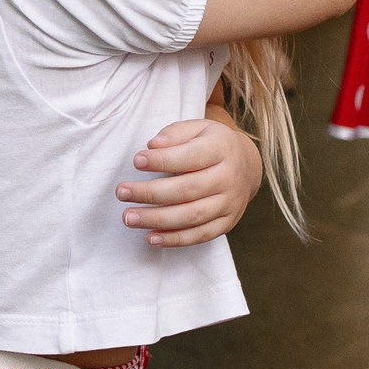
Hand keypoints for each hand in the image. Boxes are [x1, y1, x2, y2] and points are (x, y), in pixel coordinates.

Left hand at [117, 109, 263, 246]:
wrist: (247, 166)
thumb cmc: (211, 144)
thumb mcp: (198, 128)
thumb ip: (175, 134)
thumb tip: (153, 146)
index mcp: (222, 149)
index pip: (190, 157)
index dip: (162, 160)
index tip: (136, 161)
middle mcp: (229, 177)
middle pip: (187, 189)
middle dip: (151, 193)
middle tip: (121, 192)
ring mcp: (230, 203)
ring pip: (191, 216)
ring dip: (157, 219)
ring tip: (129, 218)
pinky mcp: (227, 223)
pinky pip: (200, 236)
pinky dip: (174, 239)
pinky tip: (150, 238)